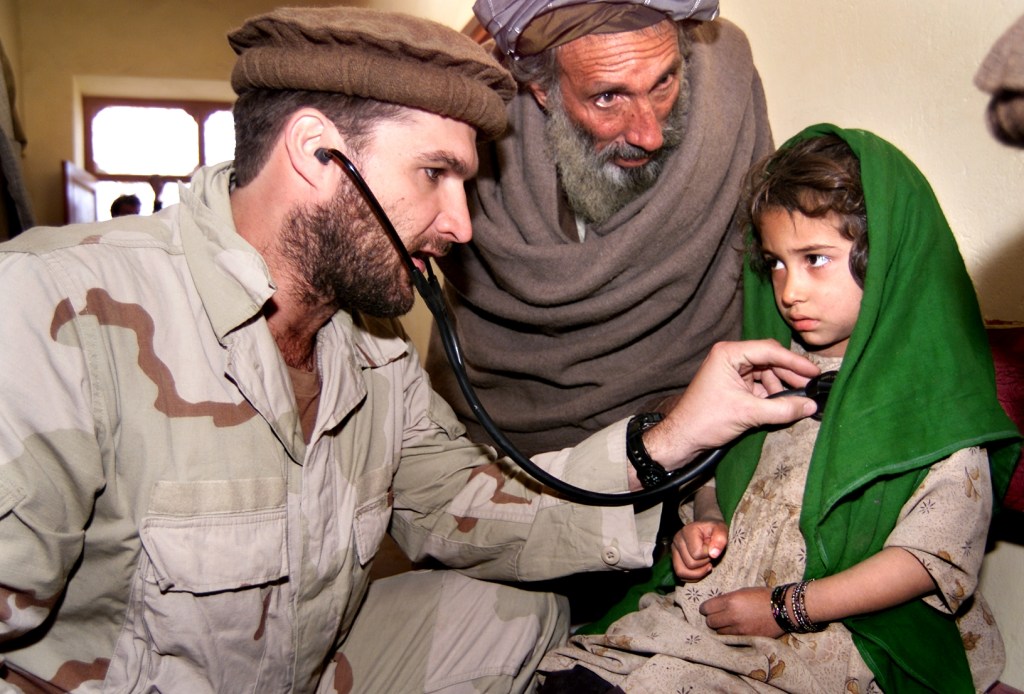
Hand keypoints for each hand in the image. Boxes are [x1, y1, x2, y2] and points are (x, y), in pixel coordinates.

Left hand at [644, 340, 819, 469]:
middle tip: (811, 388)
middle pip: (770, 360)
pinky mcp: (734, 387)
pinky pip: (760, 386)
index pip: (769, 351)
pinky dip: (772, 395)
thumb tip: (810, 406)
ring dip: (782, 387)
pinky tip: (783, 405)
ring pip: (766, 374)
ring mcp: (732, 372)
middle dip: (790, 375)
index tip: (814, 372)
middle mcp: (730, 358)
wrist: (683, 439)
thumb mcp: (748, 413)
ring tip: (797, 401)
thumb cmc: (705, 420)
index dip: (794, 361)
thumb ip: (782, 409)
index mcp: (728, 354)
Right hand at [671, 521, 727, 580]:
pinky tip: (701, 569)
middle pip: (690, 564)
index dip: (708, 554)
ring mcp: (674, 550)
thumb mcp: (721, 530)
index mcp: (687, 531)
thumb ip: (720, 539)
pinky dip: (693, 577)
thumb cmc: (714, 529)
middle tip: (709, 555)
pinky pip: (681, 575)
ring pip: (681, 572)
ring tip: (706, 564)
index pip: (696, 553)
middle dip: (704, 564)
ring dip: (698, 573)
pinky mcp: (674, 558)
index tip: (712, 547)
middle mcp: (677, 540)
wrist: (706, 528)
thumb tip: (713, 554)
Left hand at [699, 586, 782, 636]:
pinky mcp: (746, 638)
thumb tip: (714, 606)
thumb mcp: (742, 592)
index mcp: (730, 601)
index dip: (705, 609)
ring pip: (719, 632)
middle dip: (711, 619)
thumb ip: (727, 599)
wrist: (783, 609)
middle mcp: (732, 616)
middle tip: (717, 617)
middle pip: (710, 622)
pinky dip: (730, 635)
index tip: (706, 609)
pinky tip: (734, 630)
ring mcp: (739, 629)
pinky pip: (730, 639)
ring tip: (727, 624)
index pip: (706, 608)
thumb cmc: (762, 596)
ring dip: (721, 628)